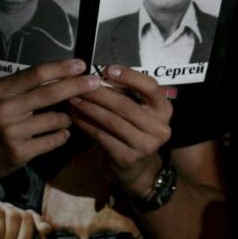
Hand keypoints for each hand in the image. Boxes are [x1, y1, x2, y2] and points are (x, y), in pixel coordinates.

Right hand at [0, 58, 92, 182]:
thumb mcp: (2, 98)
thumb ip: (28, 88)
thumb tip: (67, 74)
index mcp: (1, 90)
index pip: (37, 73)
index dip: (62, 68)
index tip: (82, 64)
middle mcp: (4, 108)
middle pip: (51, 93)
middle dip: (78, 86)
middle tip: (96, 82)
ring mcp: (11, 131)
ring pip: (57, 119)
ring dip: (67, 118)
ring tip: (64, 119)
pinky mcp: (20, 152)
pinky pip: (55, 139)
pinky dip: (62, 135)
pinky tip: (59, 134)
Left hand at [68, 65, 173, 194]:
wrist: (137, 169)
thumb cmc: (134, 131)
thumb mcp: (138, 112)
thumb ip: (124, 95)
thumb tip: (96, 76)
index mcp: (164, 109)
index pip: (150, 87)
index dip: (130, 76)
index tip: (107, 69)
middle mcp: (160, 127)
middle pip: (126, 105)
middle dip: (99, 93)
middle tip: (78, 85)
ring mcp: (146, 145)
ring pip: (111, 121)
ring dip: (89, 108)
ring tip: (73, 99)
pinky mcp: (128, 158)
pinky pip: (102, 137)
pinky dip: (86, 125)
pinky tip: (75, 117)